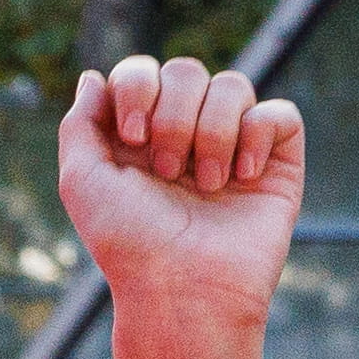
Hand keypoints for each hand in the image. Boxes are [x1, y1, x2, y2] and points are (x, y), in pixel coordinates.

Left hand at [58, 56, 303, 336]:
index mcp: (138, 135)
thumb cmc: (127, 242)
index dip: (137, 88)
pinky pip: (278, 112)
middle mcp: (185, 133)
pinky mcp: (276, 161)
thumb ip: (80, 124)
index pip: (141, 71)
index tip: (132, 135)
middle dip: (172, 117)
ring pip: (232, 85)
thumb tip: (94, 76)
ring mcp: (232, 143)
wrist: (182, 287)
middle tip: (167, 171)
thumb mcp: (82, 181)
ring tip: (205, 186)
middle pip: (185, 70)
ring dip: (211, 133)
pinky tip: (241, 177)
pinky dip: (257, 137)